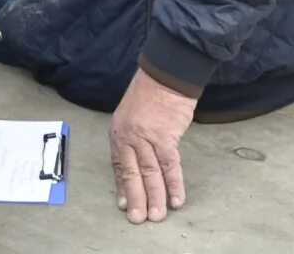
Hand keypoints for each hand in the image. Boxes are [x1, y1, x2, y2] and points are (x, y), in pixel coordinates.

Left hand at [108, 69, 196, 224]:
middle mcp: (128, 137)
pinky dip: (173, 184)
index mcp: (118, 133)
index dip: (122, 187)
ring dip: (154, 197)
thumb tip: (136, 161)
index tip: (124, 205)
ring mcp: (145, 138)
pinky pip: (169, 166)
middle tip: (139, 219)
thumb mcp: (130, 115)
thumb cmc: (150, 93)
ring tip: (157, 215)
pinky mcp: (165, 137)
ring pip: (149, 173)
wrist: (165, 75)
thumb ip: (132, 138)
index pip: (118, 166)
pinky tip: (176, 198)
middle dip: (136, 199)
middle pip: (132, 173)